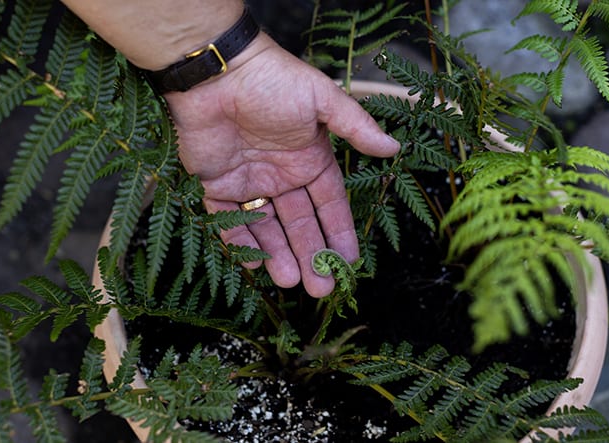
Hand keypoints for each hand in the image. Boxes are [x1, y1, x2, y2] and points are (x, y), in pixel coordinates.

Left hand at [164, 34, 399, 296]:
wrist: (216, 73)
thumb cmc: (273, 81)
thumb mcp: (322, 100)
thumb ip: (355, 128)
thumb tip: (393, 148)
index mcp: (308, 158)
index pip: (328, 203)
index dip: (339, 231)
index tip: (351, 261)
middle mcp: (281, 175)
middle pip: (299, 224)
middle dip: (312, 254)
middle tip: (323, 288)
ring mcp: (248, 182)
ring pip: (266, 229)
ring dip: (279, 256)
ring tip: (293, 283)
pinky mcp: (215, 185)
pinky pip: (228, 221)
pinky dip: (240, 242)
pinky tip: (255, 265)